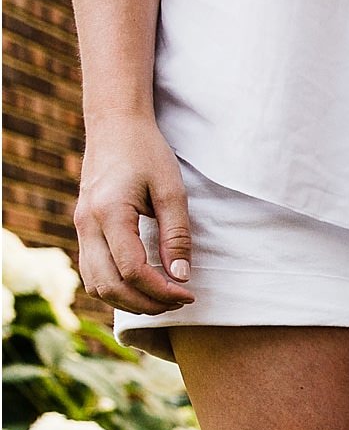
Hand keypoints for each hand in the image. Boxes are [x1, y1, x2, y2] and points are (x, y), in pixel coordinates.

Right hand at [74, 115, 193, 313]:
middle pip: (109, 285)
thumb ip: (176, 236)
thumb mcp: (172, 192)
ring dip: (128, 300)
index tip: (188, 294)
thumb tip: (181, 276)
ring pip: (95, 284)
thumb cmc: (146, 153)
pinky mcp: (82, 228)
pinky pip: (91, 272)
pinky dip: (114, 288)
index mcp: (109, 214)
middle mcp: (87, 224)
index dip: (162, 290)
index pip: (132, 270)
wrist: (115, 126)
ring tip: (162, 298)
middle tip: (179, 301)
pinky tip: (141, 287)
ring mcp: (80, 227)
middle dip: (146, 303)